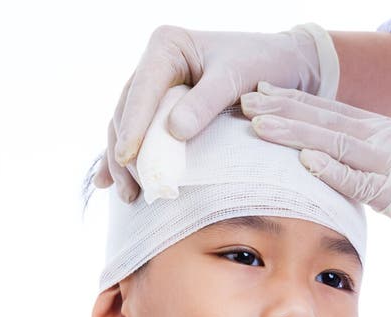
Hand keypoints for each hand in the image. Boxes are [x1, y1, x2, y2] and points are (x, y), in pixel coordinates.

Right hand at [93, 23, 336, 201]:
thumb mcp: (235, 77)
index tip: (127, 157)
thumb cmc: (259, 64)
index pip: (142, 90)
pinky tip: (111, 185)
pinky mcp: (161, 112)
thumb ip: (206, 102)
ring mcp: (155, 90)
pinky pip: (138, 138)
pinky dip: (127, 162)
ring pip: (126, 128)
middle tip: (132, 188)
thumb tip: (174, 132)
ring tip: (128, 196)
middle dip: (124, 152)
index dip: (132, 126)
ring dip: (123, 164)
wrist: (279, 65)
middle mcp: (154, 66)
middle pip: (127, 112)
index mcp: (166, 47)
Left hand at [240, 83, 390, 255]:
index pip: (334, 114)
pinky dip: (332, 169)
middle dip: (282, 109)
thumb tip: (361, 178)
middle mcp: (387, 140)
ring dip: (293, 131)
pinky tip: (304, 161)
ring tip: (257, 123)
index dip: (296, 105)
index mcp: (389, 136)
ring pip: (334, 141)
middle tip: (244, 101)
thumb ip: (385, 170)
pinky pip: (362, 179)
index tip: (264, 98)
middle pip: (326, 119)